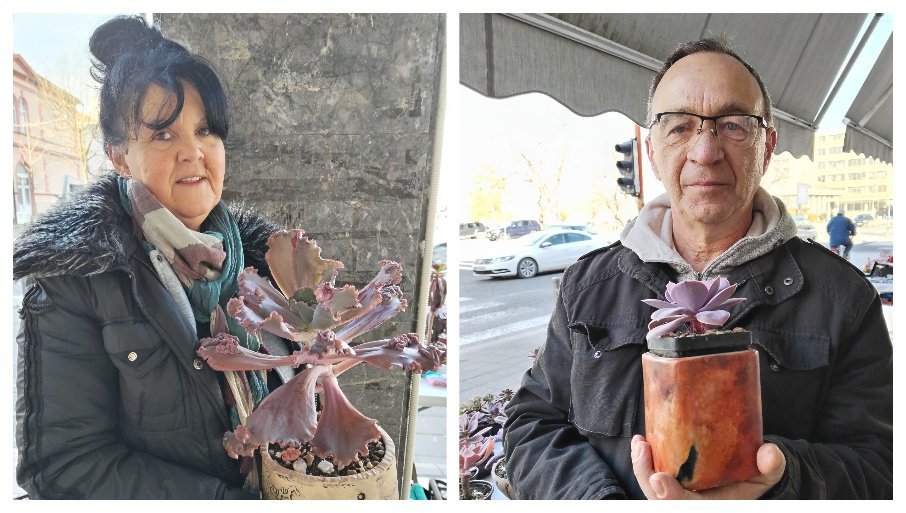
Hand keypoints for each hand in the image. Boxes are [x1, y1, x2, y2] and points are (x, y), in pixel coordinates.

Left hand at [630, 434, 784, 499]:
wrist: (749, 477)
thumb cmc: (755, 476)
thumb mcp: (768, 474)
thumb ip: (772, 465)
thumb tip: (769, 453)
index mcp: (712, 505)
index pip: (686, 506)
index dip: (671, 496)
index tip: (659, 478)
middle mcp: (692, 503)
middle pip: (660, 500)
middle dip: (646, 476)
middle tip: (642, 449)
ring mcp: (679, 496)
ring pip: (651, 491)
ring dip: (641, 468)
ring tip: (640, 443)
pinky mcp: (671, 485)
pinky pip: (651, 481)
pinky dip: (643, 465)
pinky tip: (641, 444)